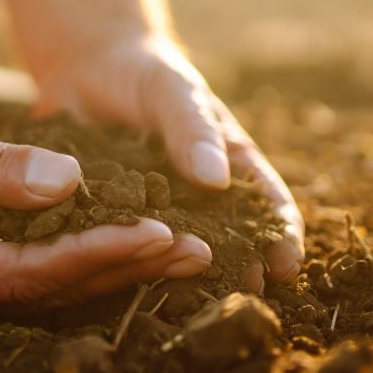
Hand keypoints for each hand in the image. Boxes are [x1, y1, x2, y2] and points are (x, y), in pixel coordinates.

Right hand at [0, 86, 211, 305]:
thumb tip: (72, 183)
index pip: (27, 273)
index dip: (95, 255)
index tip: (156, 233)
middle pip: (50, 286)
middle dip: (122, 266)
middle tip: (194, 249)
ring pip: (51, 274)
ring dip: (115, 260)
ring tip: (182, 247)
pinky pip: (39, 250)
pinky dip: (86, 240)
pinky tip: (131, 230)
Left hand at [33, 32, 304, 292]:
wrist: (86, 66)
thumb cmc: (146, 74)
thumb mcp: (172, 92)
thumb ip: (192, 130)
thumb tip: (216, 180)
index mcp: (227, 162)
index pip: (266, 204)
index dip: (281, 236)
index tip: (285, 266)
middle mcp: (197, 195)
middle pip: (228, 240)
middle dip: (239, 270)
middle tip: (242, 301)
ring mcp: (156, 209)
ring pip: (176, 250)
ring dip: (185, 276)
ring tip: (192, 307)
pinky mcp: (111, 216)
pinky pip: (122, 243)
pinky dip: (127, 264)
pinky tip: (125, 285)